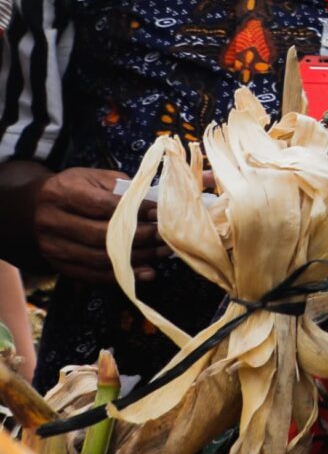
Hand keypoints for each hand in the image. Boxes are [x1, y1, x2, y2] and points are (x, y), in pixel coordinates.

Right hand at [34, 168, 161, 283]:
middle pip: (101, 235)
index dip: (135, 211)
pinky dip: (121, 276)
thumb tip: (156, 203)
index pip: (103, 205)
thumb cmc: (75, 189)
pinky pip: (92, 275)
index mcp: (61, 193)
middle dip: (140, 237)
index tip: (160, 214)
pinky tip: (145, 272)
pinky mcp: (57, 265)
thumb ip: (121, 188)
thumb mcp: (93, 178)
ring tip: (162, 252)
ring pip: (99, 258)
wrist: (35, 207)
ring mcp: (51, 246)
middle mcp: (51, 220)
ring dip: (136, 258)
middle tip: (166, 236)